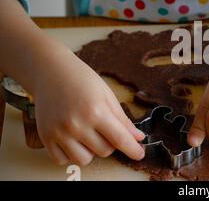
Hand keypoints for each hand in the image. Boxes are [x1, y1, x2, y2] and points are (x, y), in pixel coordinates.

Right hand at [33, 51, 144, 165]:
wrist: (51, 71)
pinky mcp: (45, 137)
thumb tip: (138, 137)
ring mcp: (59, 132)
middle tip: (105, 128)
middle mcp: (76, 124)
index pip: (120, 139)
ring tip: (88, 134)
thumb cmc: (81, 80)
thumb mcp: (107, 95)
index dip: (133, 150)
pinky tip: (74, 140)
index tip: (139, 154)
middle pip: (104, 151)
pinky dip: (71, 154)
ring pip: (84, 160)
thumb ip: (122, 119)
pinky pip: (62, 160)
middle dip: (111, 143)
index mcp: (96, 111)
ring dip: (91, 151)